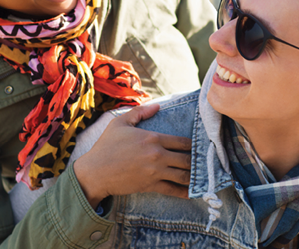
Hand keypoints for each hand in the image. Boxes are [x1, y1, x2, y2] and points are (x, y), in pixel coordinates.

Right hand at [73, 103, 191, 207]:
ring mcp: (155, 172)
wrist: (94, 173)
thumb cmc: (106, 147)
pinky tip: (192, 192)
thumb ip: (140, 112)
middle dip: (197, 161)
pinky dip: (184, 192)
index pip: (183, 141)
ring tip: (201, 175)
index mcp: (153, 138)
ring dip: (194, 176)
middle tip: (204, 162)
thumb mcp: (120, 123)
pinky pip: (172, 190)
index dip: (193, 144)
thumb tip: (157, 105)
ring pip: (183, 175)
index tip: (198, 146)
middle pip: (187, 159)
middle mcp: (157, 155)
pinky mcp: (150, 185)